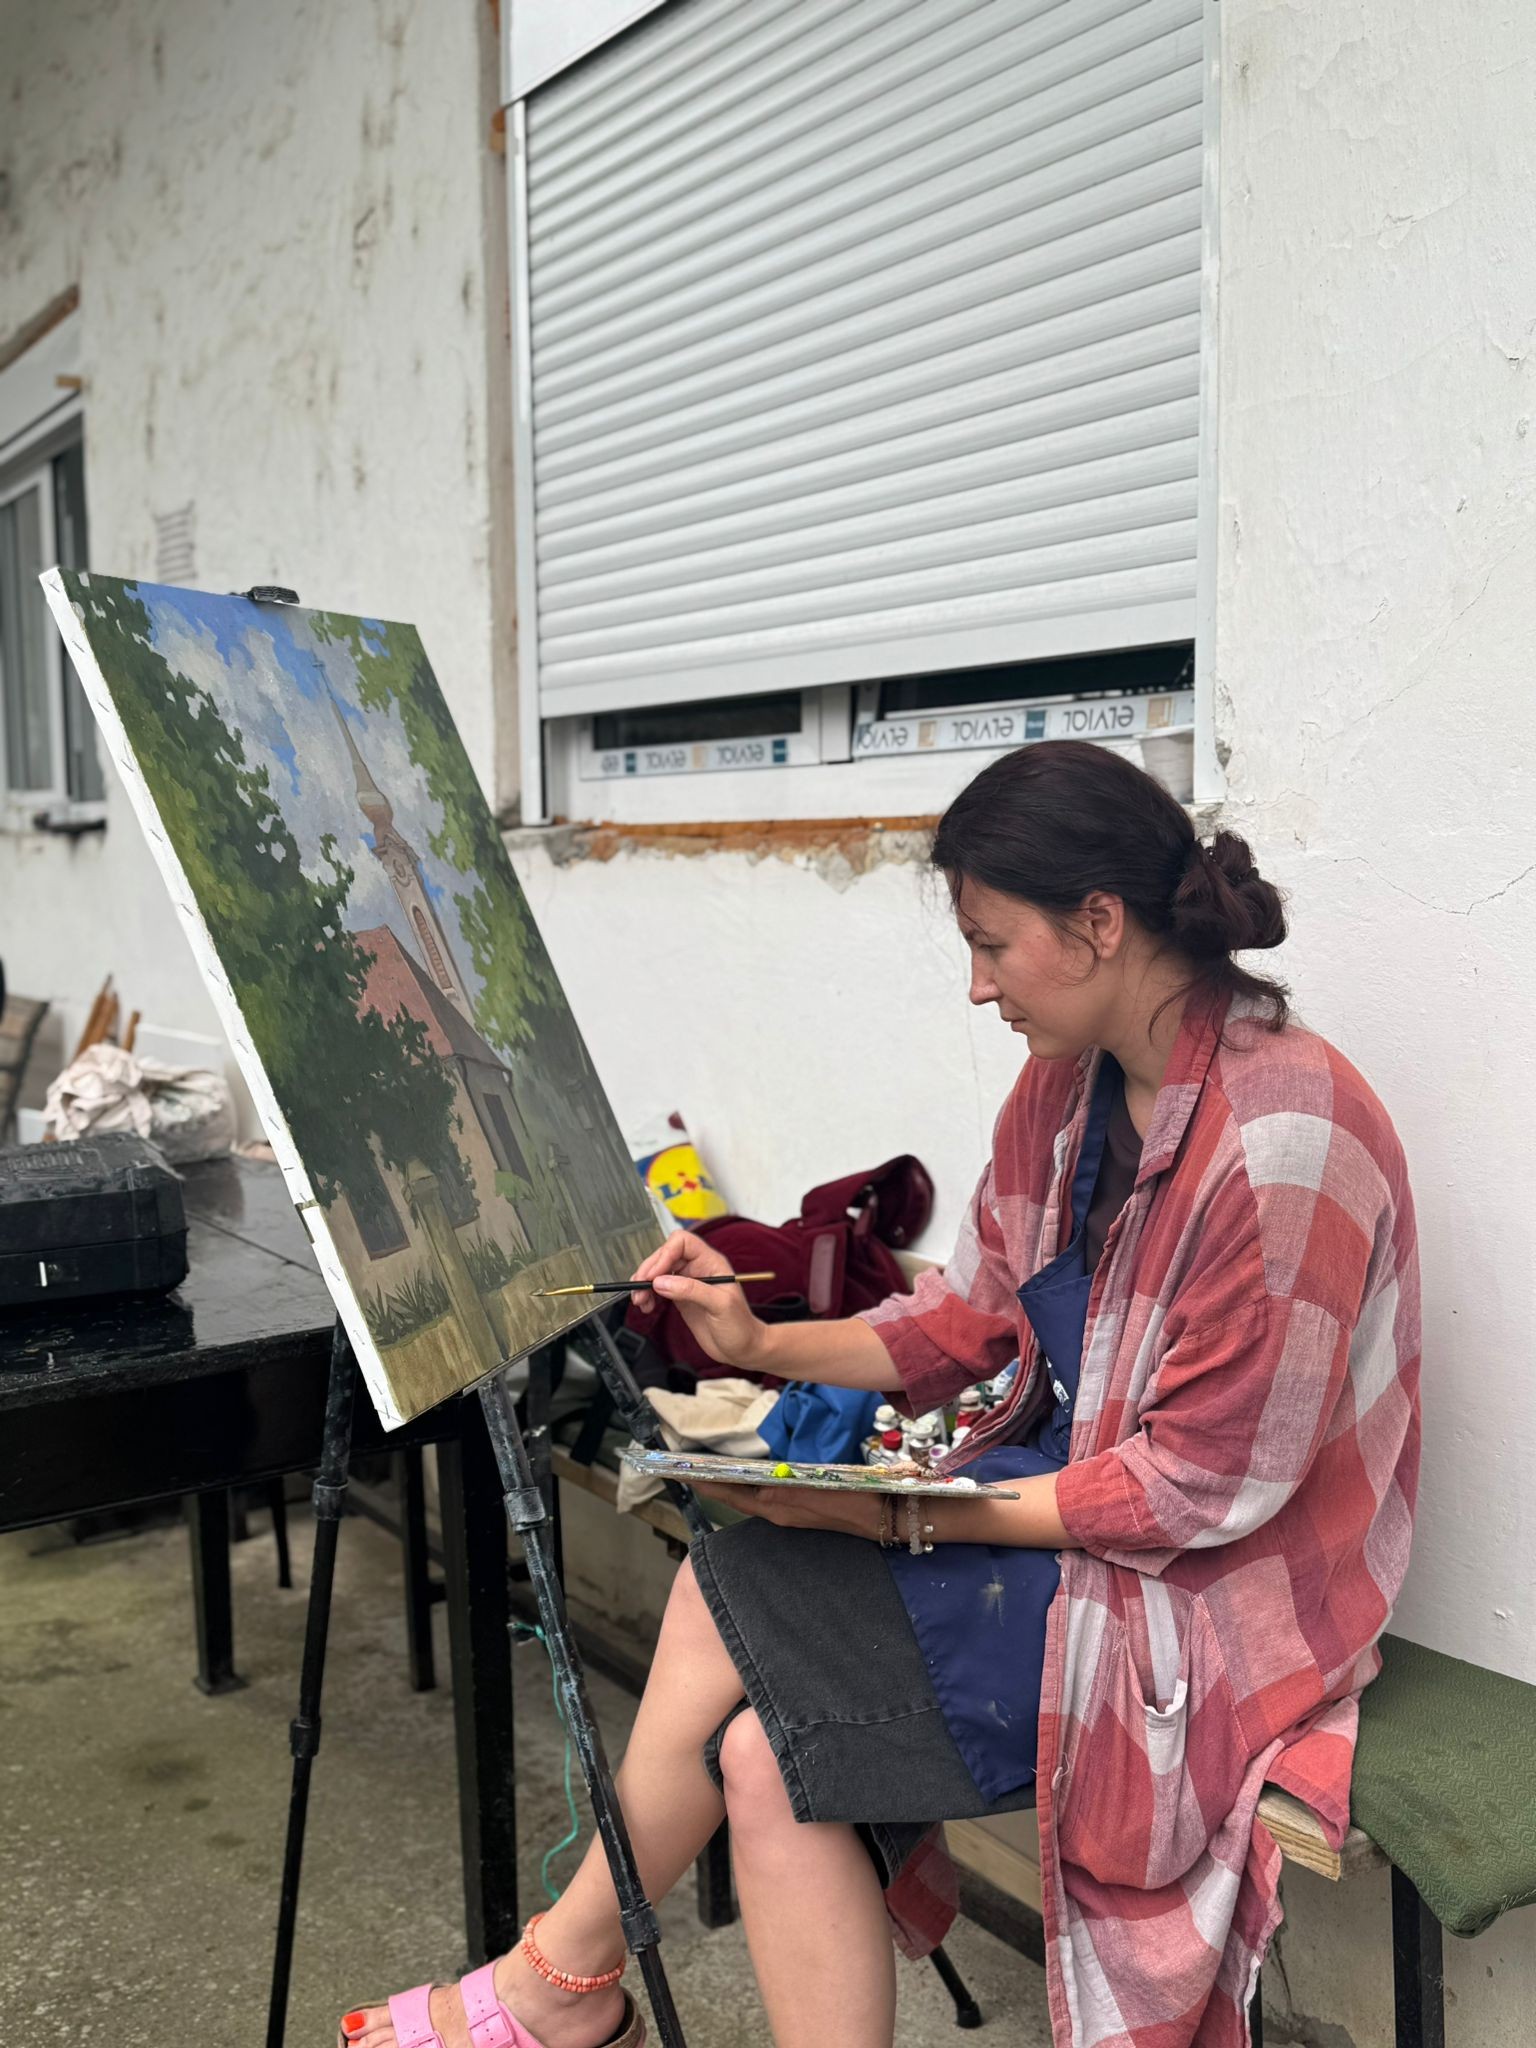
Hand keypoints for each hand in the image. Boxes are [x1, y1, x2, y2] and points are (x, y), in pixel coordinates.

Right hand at [629, 1232, 771, 1372]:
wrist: (743, 1349)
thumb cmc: (741, 1327)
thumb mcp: (720, 1305)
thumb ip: (691, 1290)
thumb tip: (662, 1282)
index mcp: (711, 1263)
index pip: (683, 1243)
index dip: (665, 1254)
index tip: (654, 1275)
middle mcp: (698, 1269)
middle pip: (665, 1256)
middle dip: (649, 1270)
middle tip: (640, 1288)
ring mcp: (688, 1283)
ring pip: (658, 1272)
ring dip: (645, 1283)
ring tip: (640, 1300)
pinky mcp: (681, 1298)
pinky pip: (658, 1288)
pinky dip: (648, 1295)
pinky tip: (646, 1305)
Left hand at [695, 1480, 884, 1540]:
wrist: (881, 1515)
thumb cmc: (850, 1497)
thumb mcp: (812, 1486)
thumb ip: (781, 1482)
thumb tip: (757, 1476)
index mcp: (775, 1506)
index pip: (731, 1493)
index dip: (706, 1483)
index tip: (683, 1472)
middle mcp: (776, 1513)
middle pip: (736, 1496)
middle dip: (713, 1482)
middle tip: (690, 1468)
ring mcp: (787, 1514)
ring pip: (750, 1497)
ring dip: (730, 1485)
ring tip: (711, 1470)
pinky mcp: (799, 1513)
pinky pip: (766, 1499)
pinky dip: (751, 1486)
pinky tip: (749, 1477)